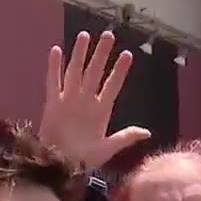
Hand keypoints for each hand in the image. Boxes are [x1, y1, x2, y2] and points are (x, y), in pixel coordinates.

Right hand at [38, 30, 150, 169]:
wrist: (60, 166)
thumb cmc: (84, 160)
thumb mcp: (107, 149)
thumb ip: (125, 137)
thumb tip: (147, 132)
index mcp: (101, 110)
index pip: (112, 85)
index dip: (119, 70)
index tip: (127, 54)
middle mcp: (85, 101)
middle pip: (94, 72)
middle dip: (101, 54)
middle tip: (108, 34)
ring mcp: (68, 100)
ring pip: (75, 71)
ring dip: (79, 54)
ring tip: (84, 35)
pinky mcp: (52, 104)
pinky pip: (53, 82)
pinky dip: (54, 67)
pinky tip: (56, 50)